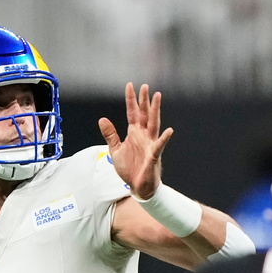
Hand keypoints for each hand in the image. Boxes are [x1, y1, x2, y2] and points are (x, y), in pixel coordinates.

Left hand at [98, 83, 173, 199]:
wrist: (137, 186)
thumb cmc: (129, 168)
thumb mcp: (115, 150)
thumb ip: (110, 135)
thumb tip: (102, 119)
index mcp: (134, 133)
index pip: (132, 112)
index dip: (131, 99)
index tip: (130, 85)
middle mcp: (143, 135)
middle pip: (144, 114)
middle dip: (144, 100)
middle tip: (145, 86)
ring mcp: (150, 144)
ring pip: (153, 124)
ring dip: (155, 111)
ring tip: (157, 97)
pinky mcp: (154, 155)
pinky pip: (160, 145)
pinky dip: (164, 138)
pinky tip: (169, 130)